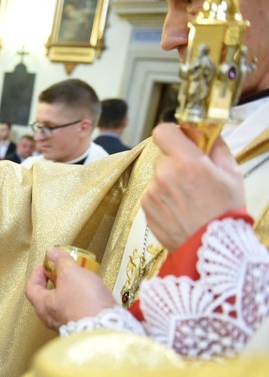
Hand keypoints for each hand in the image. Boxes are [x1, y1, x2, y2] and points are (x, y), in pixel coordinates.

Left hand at [25, 248, 115, 329]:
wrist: (107, 328)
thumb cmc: (84, 303)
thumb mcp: (70, 273)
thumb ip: (60, 261)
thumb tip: (52, 253)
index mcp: (42, 305)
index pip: (31, 288)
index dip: (37, 274)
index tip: (45, 265)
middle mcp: (51, 318)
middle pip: (47, 297)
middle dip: (55, 282)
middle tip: (63, 272)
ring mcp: (67, 325)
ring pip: (63, 305)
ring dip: (70, 291)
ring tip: (82, 281)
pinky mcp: (83, 328)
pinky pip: (77, 311)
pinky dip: (82, 301)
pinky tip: (93, 295)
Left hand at [141, 123, 244, 250]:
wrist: (212, 246)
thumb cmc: (225, 209)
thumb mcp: (231, 172)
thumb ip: (215, 146)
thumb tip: (204, 132)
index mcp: (186, 161)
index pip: (163, 131)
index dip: (172, 134)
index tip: (182, 141)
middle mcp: (163, 174)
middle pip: (163, 156)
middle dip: (176, 162)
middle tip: (194, 178)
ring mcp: (151, 192)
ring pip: (158, 177)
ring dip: (169, 182)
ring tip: (189, 200)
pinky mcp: (145, 207)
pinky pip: (152, 194)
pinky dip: (163, 198)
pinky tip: (180, 210)